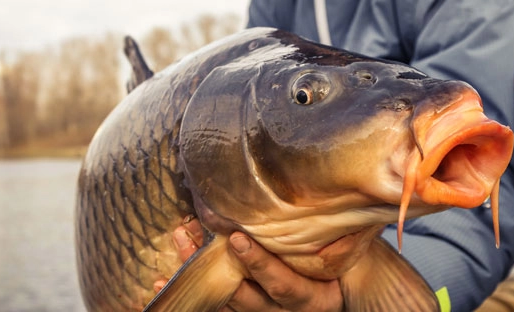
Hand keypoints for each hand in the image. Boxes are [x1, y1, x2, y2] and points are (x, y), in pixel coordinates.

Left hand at [160, 217, 342, 311]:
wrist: (352, 284)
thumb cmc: (353, 261)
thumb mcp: (356, 253)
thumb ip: (343, 242)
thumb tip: (339, 211)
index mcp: (316, 301)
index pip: (285, 287)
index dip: (260, 266)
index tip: (237, 239)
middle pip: (247, 298)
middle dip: (217, 267)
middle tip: (193, 237)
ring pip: (226, 299)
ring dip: (198, 273)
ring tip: (179, 240)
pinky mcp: (247, 308)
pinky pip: (214, 305)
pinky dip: (187, 292)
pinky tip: (158, 280)